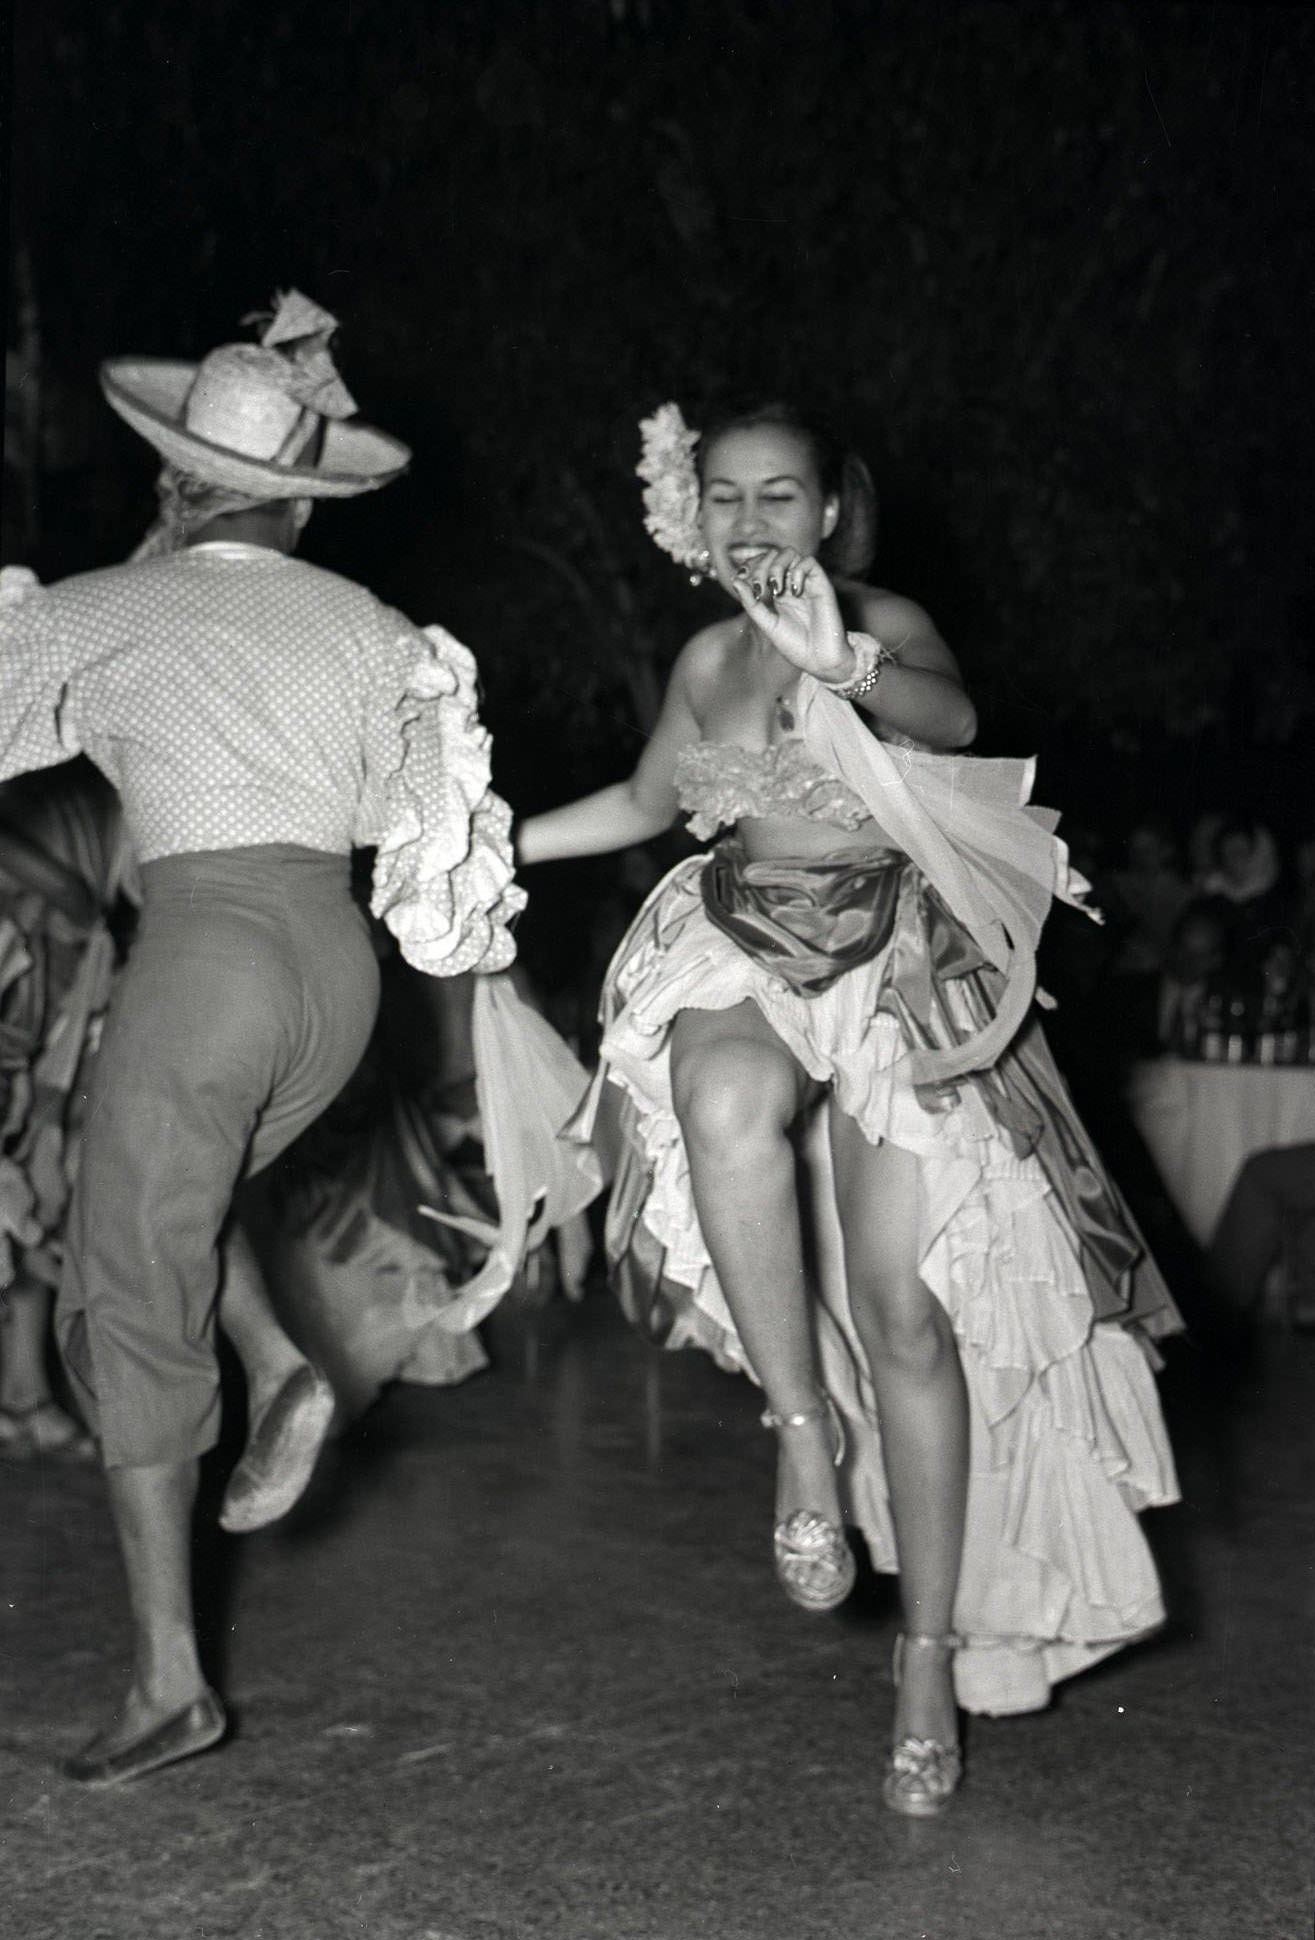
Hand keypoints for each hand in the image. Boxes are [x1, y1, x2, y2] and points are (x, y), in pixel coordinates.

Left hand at [730, 549, 853, 682]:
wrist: (819, 659)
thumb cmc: (795, 644)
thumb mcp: (767, 625)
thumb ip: (751, 604)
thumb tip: (736, 581)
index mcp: (774, 591)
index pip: (760, 564)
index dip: (749, 566)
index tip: (740, 578)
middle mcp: (789, 583)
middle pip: (772, 555)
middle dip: (761, 567)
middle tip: (760, 589)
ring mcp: (805, 582)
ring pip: (789, 553)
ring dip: (777, 567)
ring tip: (777, 590)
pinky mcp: (821, 583)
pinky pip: (809, 562)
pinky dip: (798, 572)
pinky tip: (796, 592)